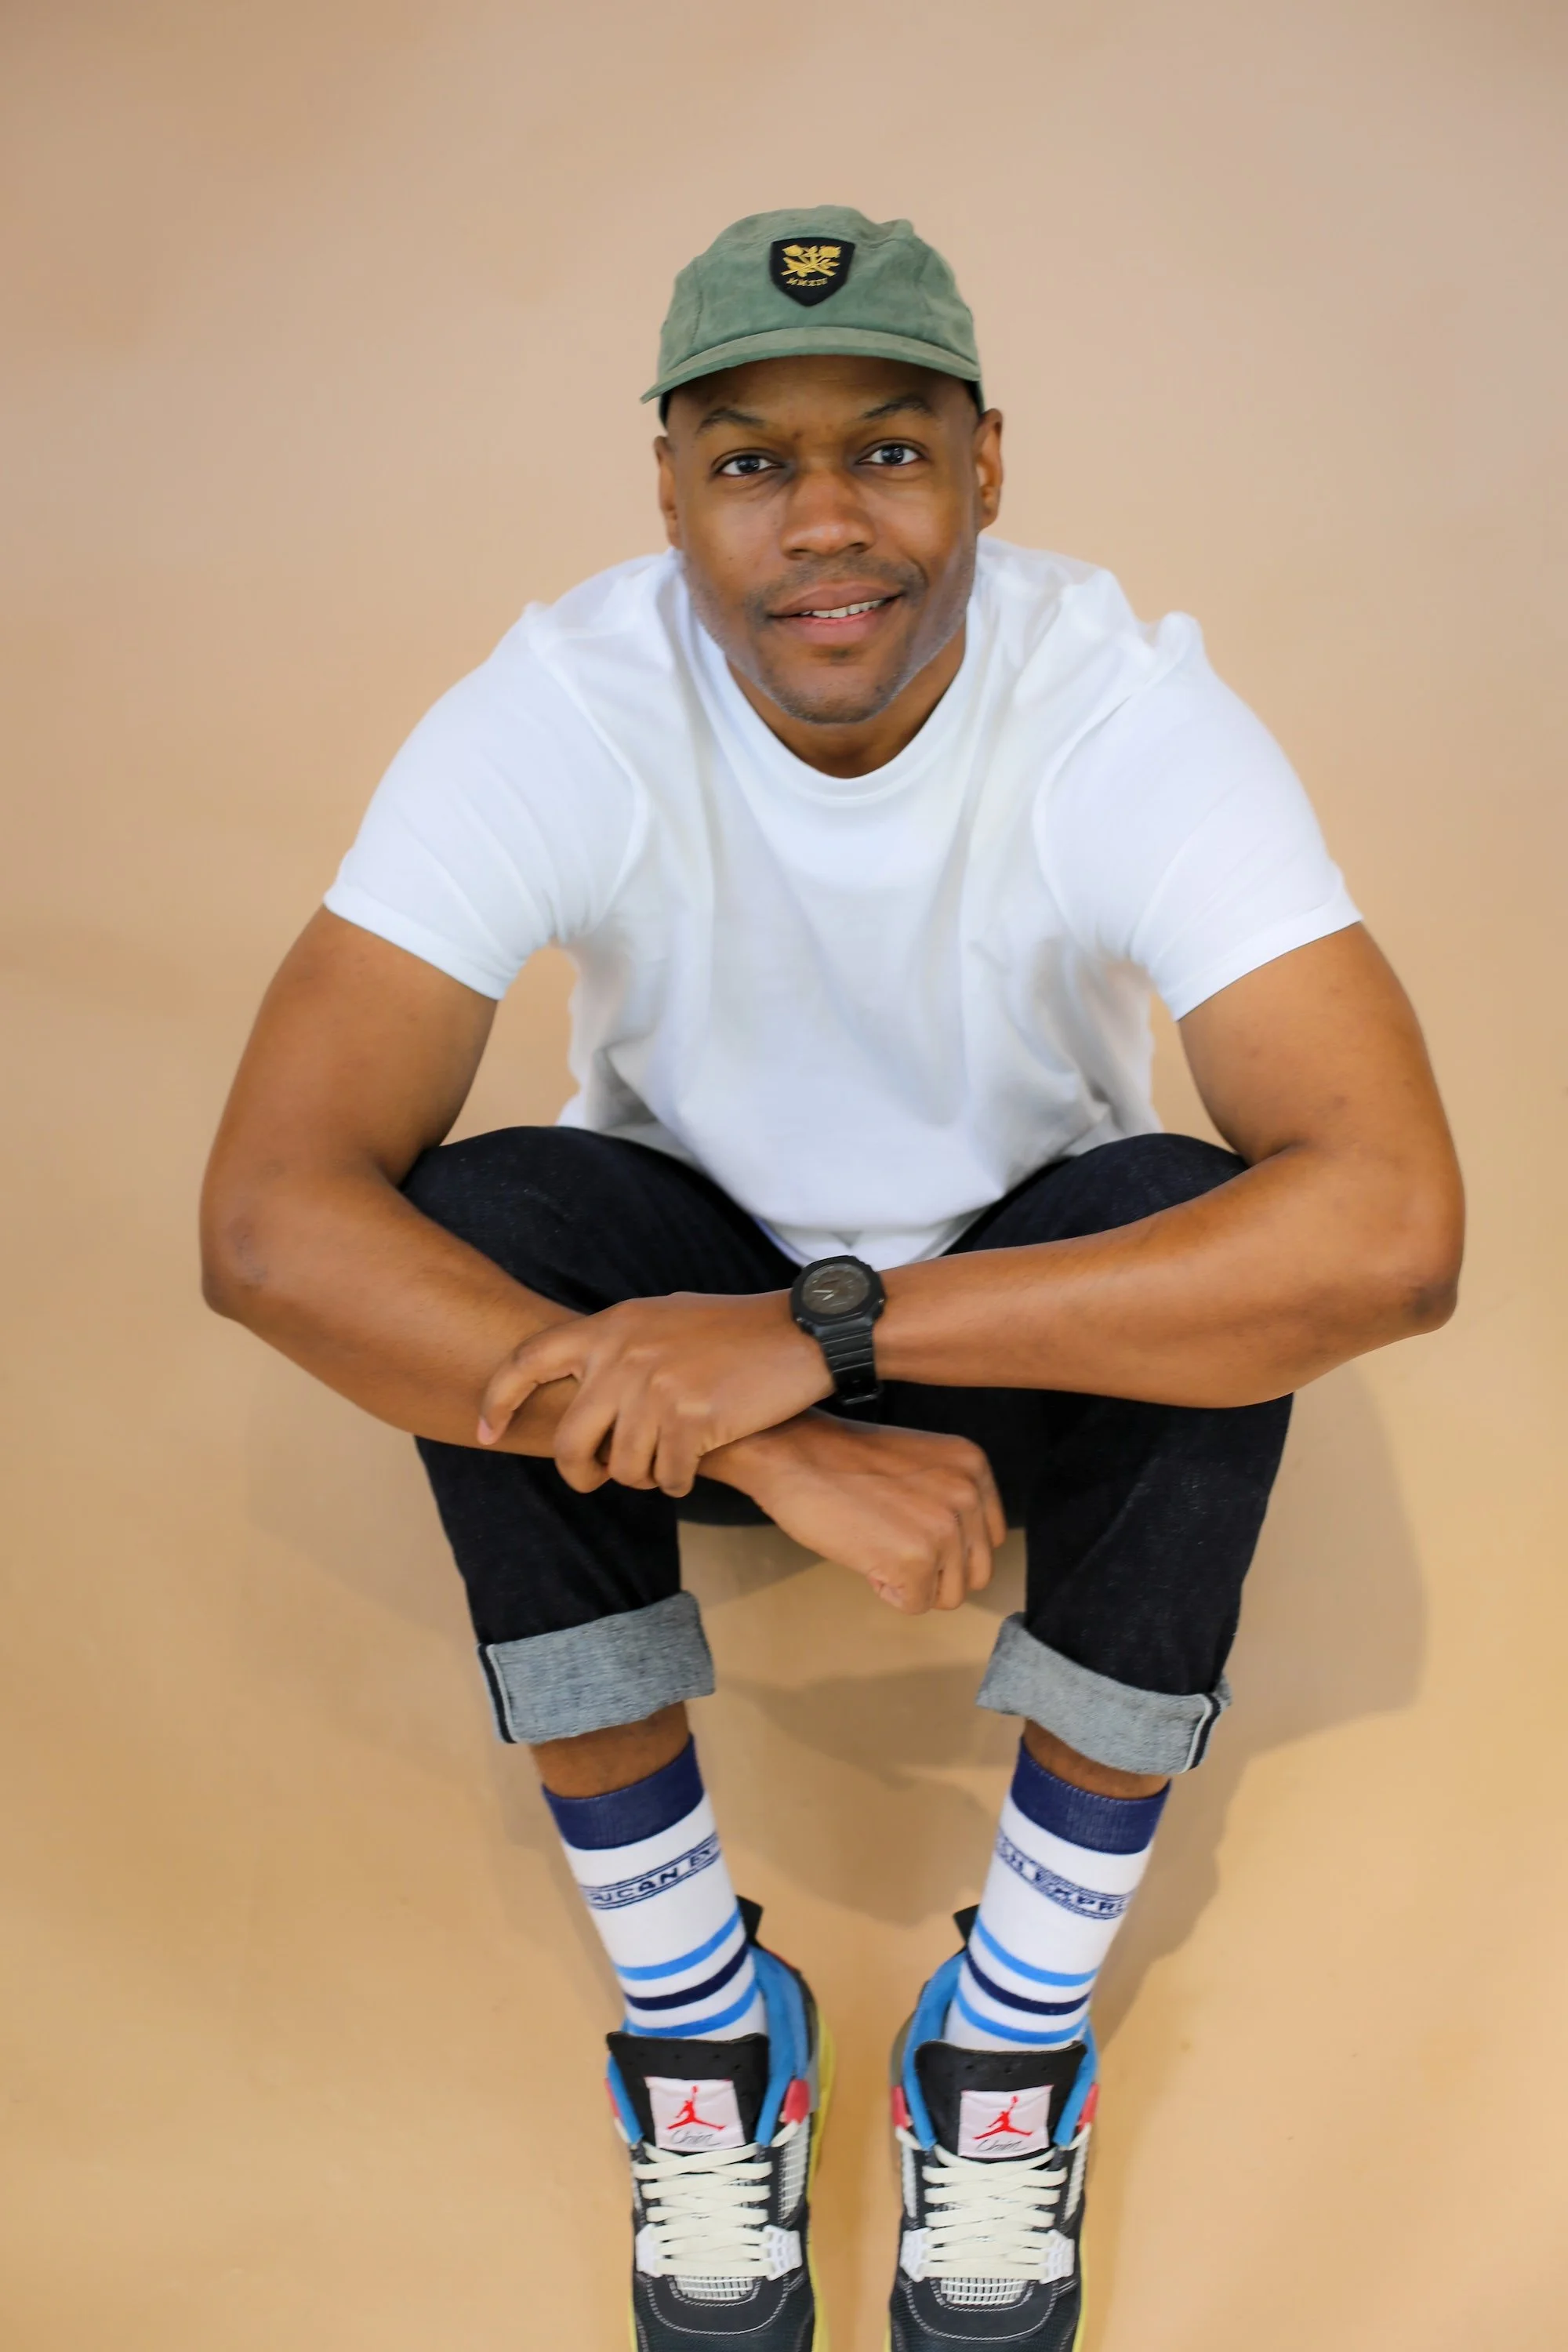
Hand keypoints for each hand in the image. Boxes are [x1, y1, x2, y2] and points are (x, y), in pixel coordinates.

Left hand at [477, 1291, 832, 1494]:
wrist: (796, 1331)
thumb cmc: (731, 1328)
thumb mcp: (660, 1317)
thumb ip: (616, 1346)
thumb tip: (578, 1381)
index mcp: (610, 1327)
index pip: (528, 1360)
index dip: (497, 1399)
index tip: (484, 1431)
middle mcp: (623, 1357)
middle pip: (572, 1440)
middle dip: (580, 1471)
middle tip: (594, 1478)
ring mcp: (656, 1389)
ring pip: (622, 1467)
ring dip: (642, 1476)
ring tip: (664, 1461)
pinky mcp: (691, 1421)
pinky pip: (665, 1476)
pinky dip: (677, 1481)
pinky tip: (692, 1466)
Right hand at [711, 1412, 1005, 1613]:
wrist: (793, 1455)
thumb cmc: (842, 1463)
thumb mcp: (920, 1466)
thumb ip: (950, 1498)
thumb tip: (962, 1553)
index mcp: (974, 1467)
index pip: (989, 1539)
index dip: (948, 1547)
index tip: (910, 1528)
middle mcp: (968, 1494)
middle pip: (975, 1573)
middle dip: (934, 1572)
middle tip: (890, 1542)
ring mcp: (945, 1528)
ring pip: (949, 1596)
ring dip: (912, 1583)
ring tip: (876, 1545)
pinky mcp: (916, 1559)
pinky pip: (915, 1605)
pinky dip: (886, 1591)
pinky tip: (864, 1556)